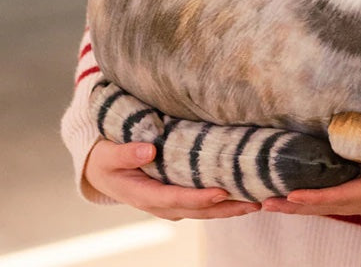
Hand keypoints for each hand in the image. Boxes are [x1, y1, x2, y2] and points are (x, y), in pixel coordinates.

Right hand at [84, 140, 259, 220]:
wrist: (101, 168)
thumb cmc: (105, 158)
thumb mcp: (109, 154)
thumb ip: (126, 153)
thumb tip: (148, 151)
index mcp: (143, 195)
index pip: (176, 199)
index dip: (199, 198)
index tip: (221, 192)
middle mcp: (160, 204)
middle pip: (197, 210)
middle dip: (226, 208)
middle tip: (255, 202)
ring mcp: (170, 202)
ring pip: (203, 210)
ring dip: (230, 208)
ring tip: (257, 201)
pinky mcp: (177, 194)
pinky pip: (202, 201)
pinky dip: (222, 200)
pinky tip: (242, 192)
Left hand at [262, 149, 360, 216]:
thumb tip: (358, 132)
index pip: (341, 196)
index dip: (314, 198)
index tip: (290, 196)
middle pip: (329, 207)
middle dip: (295, 207)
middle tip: (263, 204)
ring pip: (333, 208)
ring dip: (302, 207)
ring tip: (273, 203)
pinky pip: (343, 203)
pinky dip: (320, 203)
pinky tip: (304, 199)